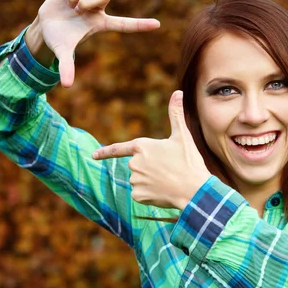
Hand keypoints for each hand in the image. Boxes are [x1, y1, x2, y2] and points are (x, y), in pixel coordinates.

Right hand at [26, 0, 159, 87]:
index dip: (140, 25)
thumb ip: (67, 67)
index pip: (124, 24)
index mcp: (100, 24)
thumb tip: (66, 86)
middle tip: (77, 9)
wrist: (45, 26)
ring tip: (68, 4)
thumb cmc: (58, 39)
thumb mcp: (63, 52)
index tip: (158, 25)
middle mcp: (97, 8)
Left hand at [92, 91, 211, 209]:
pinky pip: (141, 194)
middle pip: (137, 166)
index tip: (93, 155)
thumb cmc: (188, 161)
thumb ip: (175, 113)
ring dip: (150, 181)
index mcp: (142, 146)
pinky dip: (150, 194)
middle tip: (169, 169)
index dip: (105, 152)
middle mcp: (134, 163)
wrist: (194, 190)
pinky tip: (163, 192)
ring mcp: (135, 180)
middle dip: (150, 168)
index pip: (118, 149)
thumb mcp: (182, 136)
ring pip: (140, 180)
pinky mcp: (138, 196)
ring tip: (168, 180)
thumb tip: (178, 92)